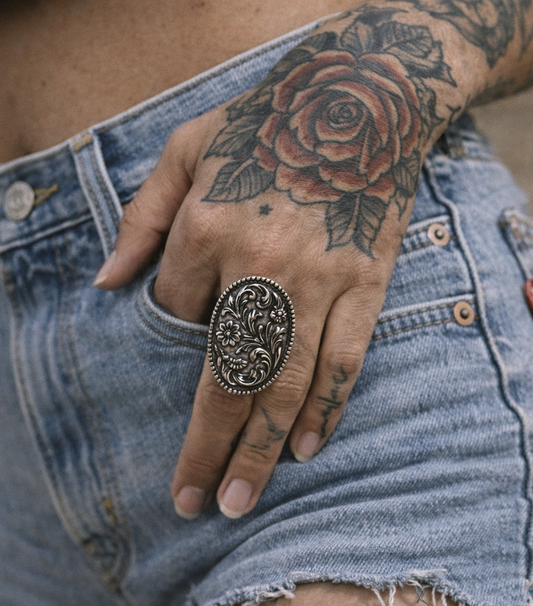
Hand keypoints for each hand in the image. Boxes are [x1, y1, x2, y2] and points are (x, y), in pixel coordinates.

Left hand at [94, 6, 457, 518]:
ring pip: (285, 383)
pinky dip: (326, 409)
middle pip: (224, 377)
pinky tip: (305, 447)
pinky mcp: (364, 286)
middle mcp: (260, 265)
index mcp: (207, 228)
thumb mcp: (185, 150)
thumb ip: (141, 219)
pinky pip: (344, 361)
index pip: (173, 314)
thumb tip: (105, 286)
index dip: (169, 339)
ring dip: (261, 448)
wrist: (360, 101)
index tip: (180, 346)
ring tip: (242, 499)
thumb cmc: (263, 123)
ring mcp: (318, 281)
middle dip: (206, 448)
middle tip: (193, 503)